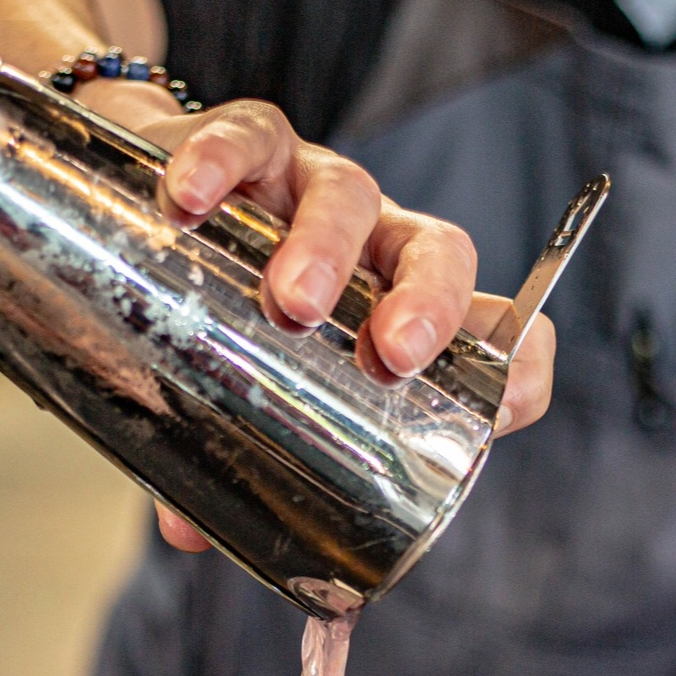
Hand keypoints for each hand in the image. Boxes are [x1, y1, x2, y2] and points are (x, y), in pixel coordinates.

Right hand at [77, 83, 555, 553]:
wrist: (158, 199)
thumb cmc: (228, 309)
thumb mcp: (248, 383)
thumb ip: (230, 457)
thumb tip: (187, 535)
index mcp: (399, 309)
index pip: (496, 328)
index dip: (517, 367)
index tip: (499, 412)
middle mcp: (374, 245)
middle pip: (437, 254)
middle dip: (428, 304)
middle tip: (392, 356)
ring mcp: (313, 187)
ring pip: (349, 196)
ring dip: (328, 249)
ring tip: (290, 302)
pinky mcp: (248, 146)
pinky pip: (246, 140)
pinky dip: (221, 166)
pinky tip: (189, 202)